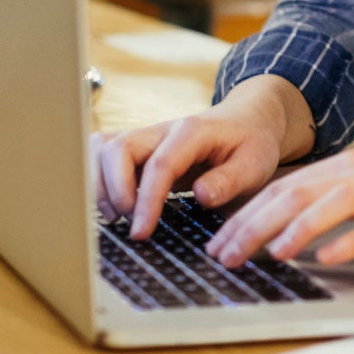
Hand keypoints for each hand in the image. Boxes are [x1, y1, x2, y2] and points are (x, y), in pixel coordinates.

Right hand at [91, 76, 309, 238]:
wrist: (248, 121)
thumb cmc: (251, 144)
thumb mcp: (255, 164)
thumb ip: (230, 179)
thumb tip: (202, 195)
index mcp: (193, 132)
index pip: (160, 164)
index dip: (146, 200)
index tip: (141, 232)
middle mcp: (163, 129)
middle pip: (118, 148)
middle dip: (114, 190)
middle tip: (130, 224)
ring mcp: (147, 136)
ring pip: (103, 148)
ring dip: (100, 183)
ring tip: (116, 216)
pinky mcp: (139, 147)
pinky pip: (104, 154)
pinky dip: (98, 178)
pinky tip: (113, 205)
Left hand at [206, 135, 353, 268]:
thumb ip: (331, 195)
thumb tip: (282, 221)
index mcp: (345, 166)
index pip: (283, 188)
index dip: (245, 214)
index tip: (218, 241)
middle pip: (297, 195)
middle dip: (255, 225)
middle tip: (227, 254)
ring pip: (333, 205)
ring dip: (296, 229)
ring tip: (270, 252)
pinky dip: (349, 242)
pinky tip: (328, 258)